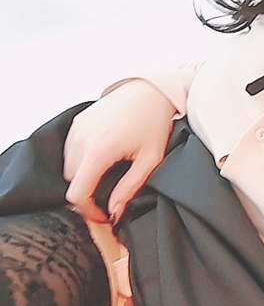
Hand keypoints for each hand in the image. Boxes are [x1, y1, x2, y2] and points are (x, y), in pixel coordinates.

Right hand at [63, 80, 177, 224]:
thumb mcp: (150, 160)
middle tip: (110, 196)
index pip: (77, 193)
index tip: (104, 215)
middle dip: (88, 194)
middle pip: (72, 182)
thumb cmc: (154, 122)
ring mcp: (76, 129)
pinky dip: (81, 161)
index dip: (88, 211)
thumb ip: (130, 188)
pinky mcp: (77, 122)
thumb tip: (114, 212)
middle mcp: (82, 139)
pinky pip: (70, 151)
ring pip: (68, 167)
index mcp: (99, 150)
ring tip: (109, 176)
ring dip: (84, 177)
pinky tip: (103, 159)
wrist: (150, 90)